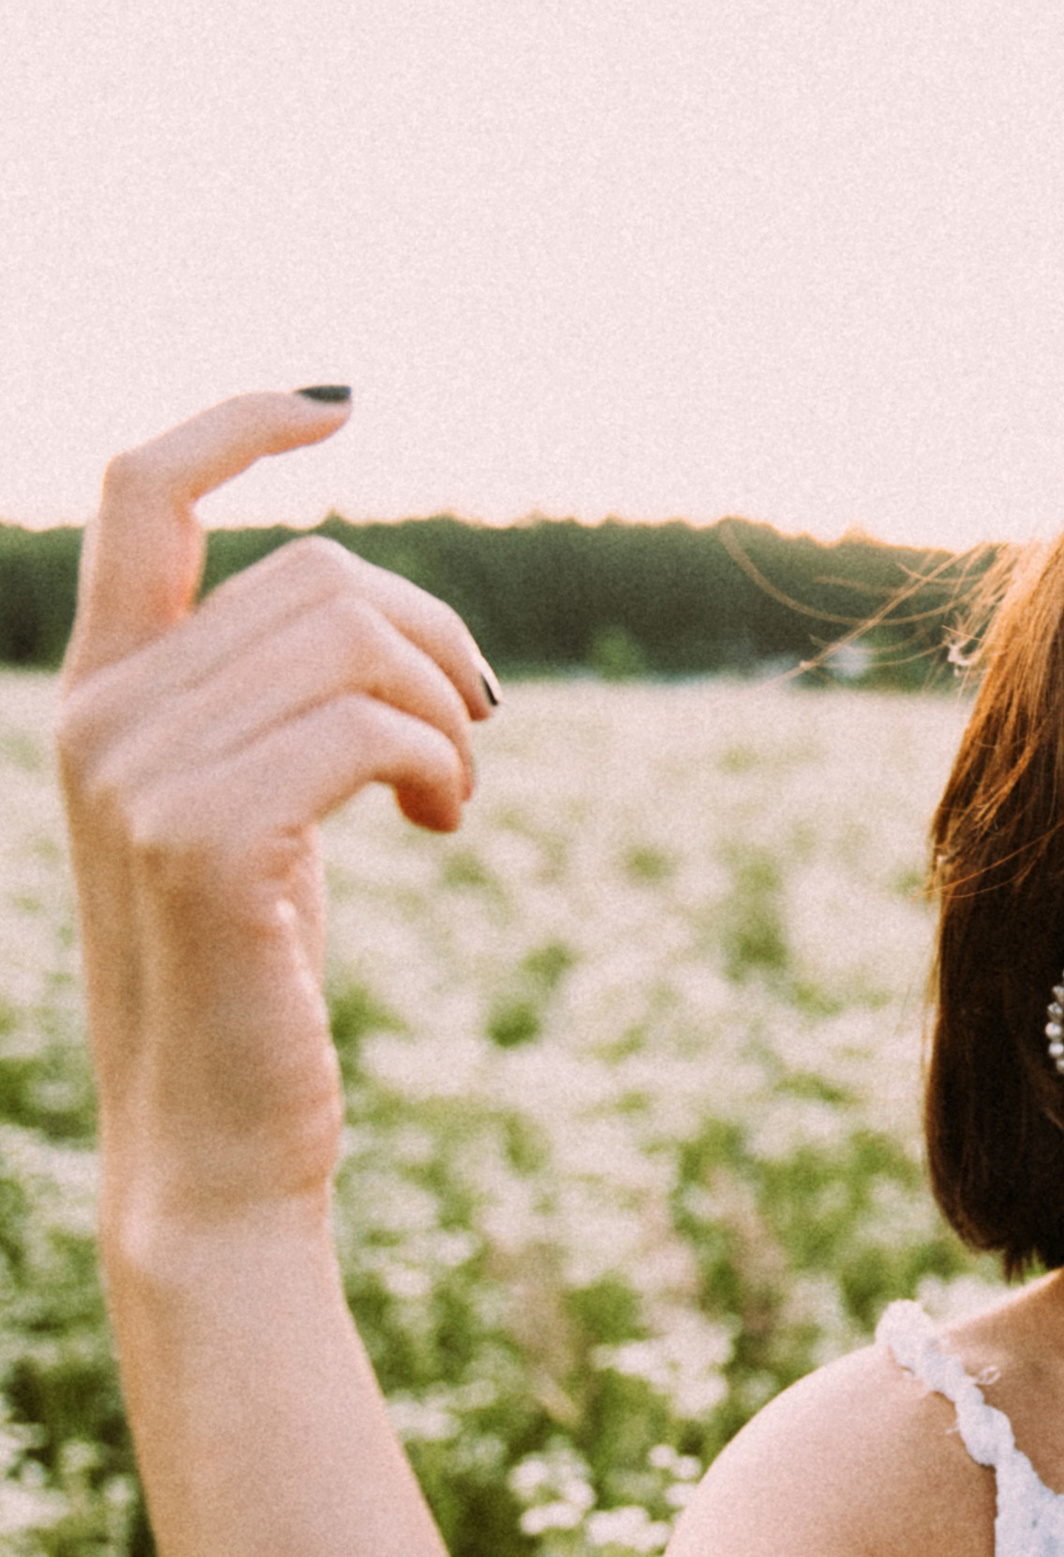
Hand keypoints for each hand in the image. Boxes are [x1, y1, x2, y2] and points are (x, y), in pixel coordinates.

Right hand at [54, 392, 498, 1236]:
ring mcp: (138, 775)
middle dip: (430, 640)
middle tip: (468, 736)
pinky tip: (445, 824)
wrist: (220, 1149)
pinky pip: (368, 726)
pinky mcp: (201, 839)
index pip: (140, 493)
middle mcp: (103, 717)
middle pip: (316, 575)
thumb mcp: (252, 816)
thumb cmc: (254, 985)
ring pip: (350, 639)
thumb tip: (382, 612)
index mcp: (105, 695)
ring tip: (451, 790)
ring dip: (443, 708)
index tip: (343, 406)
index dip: (239, 424)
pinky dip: (438, 762)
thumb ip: (272, 705)